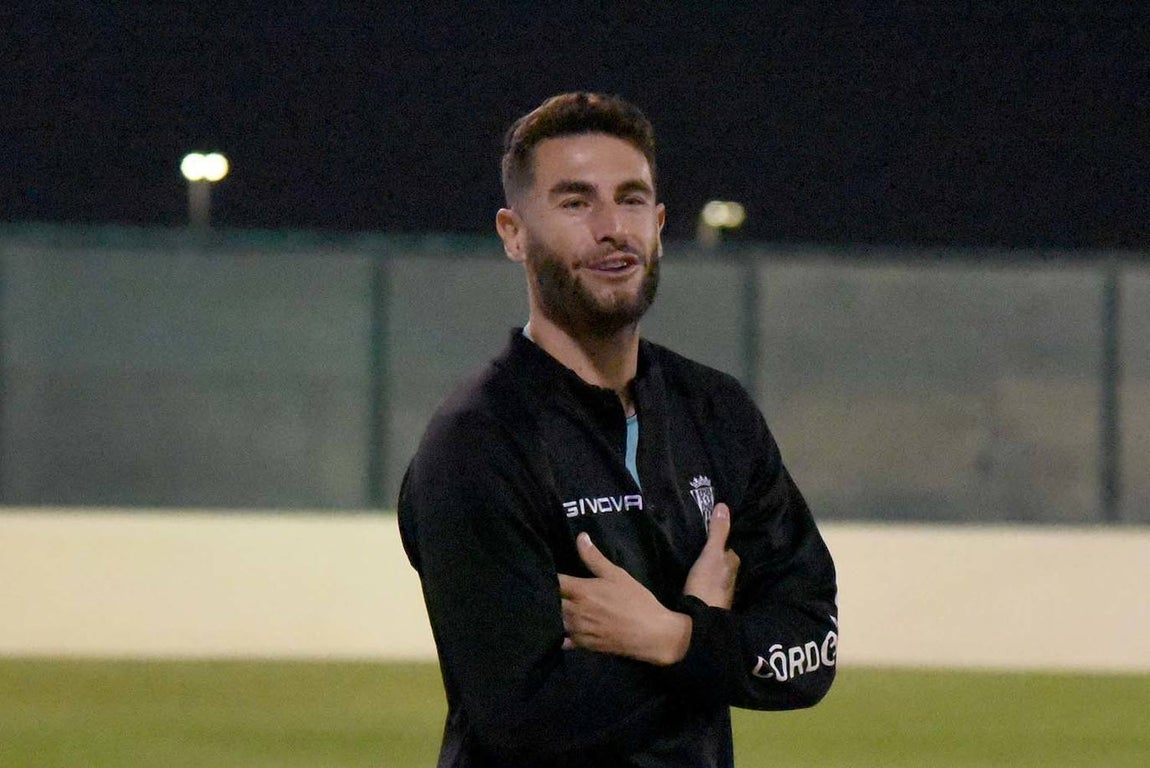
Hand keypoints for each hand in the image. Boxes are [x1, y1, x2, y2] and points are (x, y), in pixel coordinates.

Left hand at [558, 533, 690, 665]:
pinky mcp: (582, 645)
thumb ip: (594, 557)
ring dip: (552, 614)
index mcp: (581, 591)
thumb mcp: (616, 575)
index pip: (555, 581)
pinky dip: (559, 635)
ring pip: (554, 621)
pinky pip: (562, 641)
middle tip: (548, 589)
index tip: (548, 572)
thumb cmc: (635, 601)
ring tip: (551, 608)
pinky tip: (560, 630)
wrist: (651, 634)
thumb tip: (580, 536)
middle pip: (551, 602)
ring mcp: (577, 630)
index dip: (549, 576)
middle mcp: (574, 611)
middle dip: (549, 595)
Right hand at [683, 503, 739, 608]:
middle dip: (717, 556)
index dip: (722, 541)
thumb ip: (718, 532)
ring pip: (718, 575)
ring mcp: (723, 592)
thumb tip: (724, 506)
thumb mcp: (711, 553)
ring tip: (698, 563)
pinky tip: (697, 582)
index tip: (712, 535)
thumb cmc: (707, 582)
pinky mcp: (713, 603)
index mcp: (733, 563)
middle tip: (703, 548)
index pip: (730, 548)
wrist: (700, 619)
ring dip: (711, 570)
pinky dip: (706, 582)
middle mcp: (732, 578)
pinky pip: (710, 587)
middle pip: (724, 562)